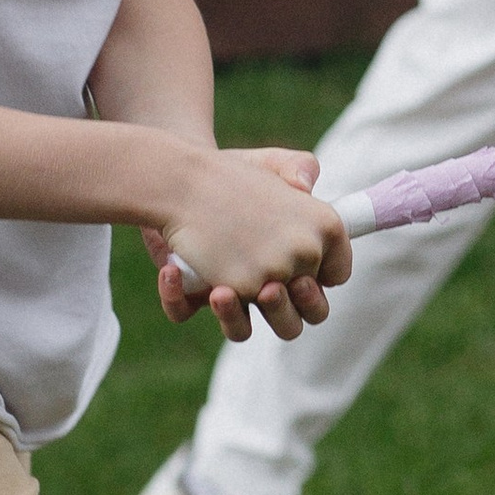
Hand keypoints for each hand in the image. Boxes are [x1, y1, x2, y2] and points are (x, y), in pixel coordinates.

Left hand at [143, 145, 349, 342]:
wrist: (185, 175)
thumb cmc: (238, 173)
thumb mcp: (272, 164)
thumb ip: (299, 167)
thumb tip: (305, 185)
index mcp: (297, 261)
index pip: (322, 289)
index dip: (320, 287)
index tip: (308, 274)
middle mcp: (268, 284)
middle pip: (290, 323)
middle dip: (285, 313)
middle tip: (272, 289)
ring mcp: (230, 293)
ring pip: (239, 331)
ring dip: (233, 317)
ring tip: (222, 293)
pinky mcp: (189, 292)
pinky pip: (183, 310)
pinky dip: (176, 296)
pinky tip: (172, 270)